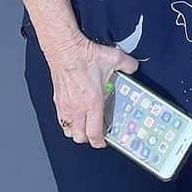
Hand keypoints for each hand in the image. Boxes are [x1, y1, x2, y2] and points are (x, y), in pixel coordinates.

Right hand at [41, 33, 138, 147]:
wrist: (64, 49)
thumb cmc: (84, 56)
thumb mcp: (114, 58)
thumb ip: (128, 65)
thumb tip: (134, 68)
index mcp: (92, 102)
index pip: (94, 133)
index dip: (99, 142)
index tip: (104, 142)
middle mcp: (77, 108)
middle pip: (79, 137)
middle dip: (88, 139)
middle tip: (96, 134)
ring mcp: (65, 105)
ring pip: (68, 130)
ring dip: (76, 131)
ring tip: (85, 126)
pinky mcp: (57, 99)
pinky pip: (60, 118)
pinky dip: (67, 121)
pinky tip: (73, 114)